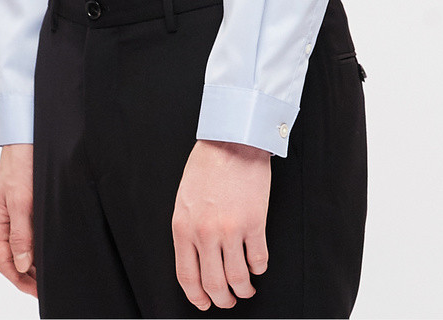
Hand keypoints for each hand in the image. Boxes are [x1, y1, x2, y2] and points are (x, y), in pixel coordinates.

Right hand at [0, 143, 36, 297]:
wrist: (26, 140)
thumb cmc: (20, 165)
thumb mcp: (21, 201)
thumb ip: (21, 234)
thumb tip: (23, 264)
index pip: (4, 262)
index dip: (20, 280)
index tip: (37, 291)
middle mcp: (0, 222)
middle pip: (10, 258)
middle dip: (26, 275)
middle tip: (45, 286)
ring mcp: (9, 215)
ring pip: (18, 247)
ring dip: (31, 262)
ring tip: (49, 272)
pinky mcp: (20, 207)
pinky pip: (25, 234)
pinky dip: (34, 246)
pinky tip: (46, 249)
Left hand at [172, 139, 270, 309]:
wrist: (232, 141)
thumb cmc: (207, 164)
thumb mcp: (184, 199)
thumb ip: (188, 229)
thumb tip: (196, 259)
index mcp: (183, 227)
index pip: (186, 276)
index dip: (197, 296)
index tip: (204, 303)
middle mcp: (205, 233)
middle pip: (213, 284)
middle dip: (222, 299)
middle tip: (228, 300)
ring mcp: (230, 229)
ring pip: (237, 279)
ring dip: (244, 289)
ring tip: (246, 288)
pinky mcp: (254, 223)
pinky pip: (258, 260)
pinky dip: (259, 269)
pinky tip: (257, 265)